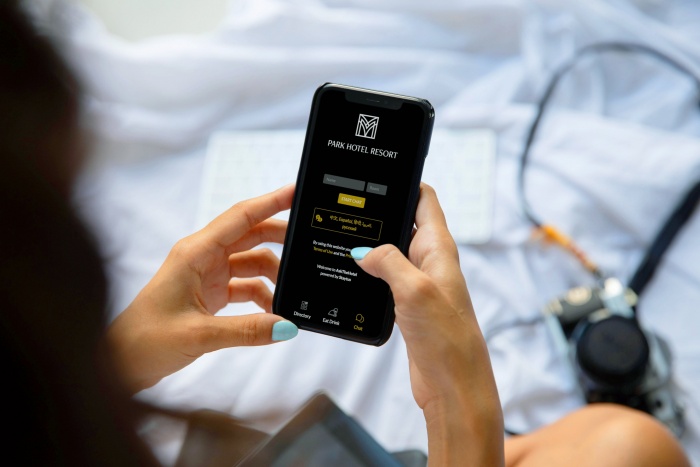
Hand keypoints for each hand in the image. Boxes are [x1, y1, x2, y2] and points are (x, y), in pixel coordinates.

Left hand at [105, 184, 298, 393]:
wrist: (121, 362)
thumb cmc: (145, 339)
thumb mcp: (200, 334)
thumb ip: (247, 330)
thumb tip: (286, 326)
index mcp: (195, 253)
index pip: (240, 217)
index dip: (270, 202)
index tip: (296, 192)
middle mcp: (202, 257)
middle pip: (250, 235)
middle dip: (280, 239)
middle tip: (307, 247)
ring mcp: (207, 274)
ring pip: (251, 261)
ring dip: (273, 276)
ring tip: (290, 297)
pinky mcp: (210, 292)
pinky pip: (246, 285)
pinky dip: (263, 296)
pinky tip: (273, 314)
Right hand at [351, 183, 503, 465]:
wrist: (453, 383)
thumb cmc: (448, 338)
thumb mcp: (414, 290)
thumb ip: (388, 261)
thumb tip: (364, 250)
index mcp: (439, 249)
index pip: (425, 199)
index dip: (405, 182)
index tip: (381, 172)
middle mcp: (431, 261)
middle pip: (405, 222)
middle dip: (381, 214)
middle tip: (351, 206)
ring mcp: (420, 283)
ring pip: (393, 251)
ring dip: (374, 244)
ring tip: (345, 237)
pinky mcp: (409, 304)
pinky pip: (387, 277)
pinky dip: (371, 271)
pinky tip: (354, 273)